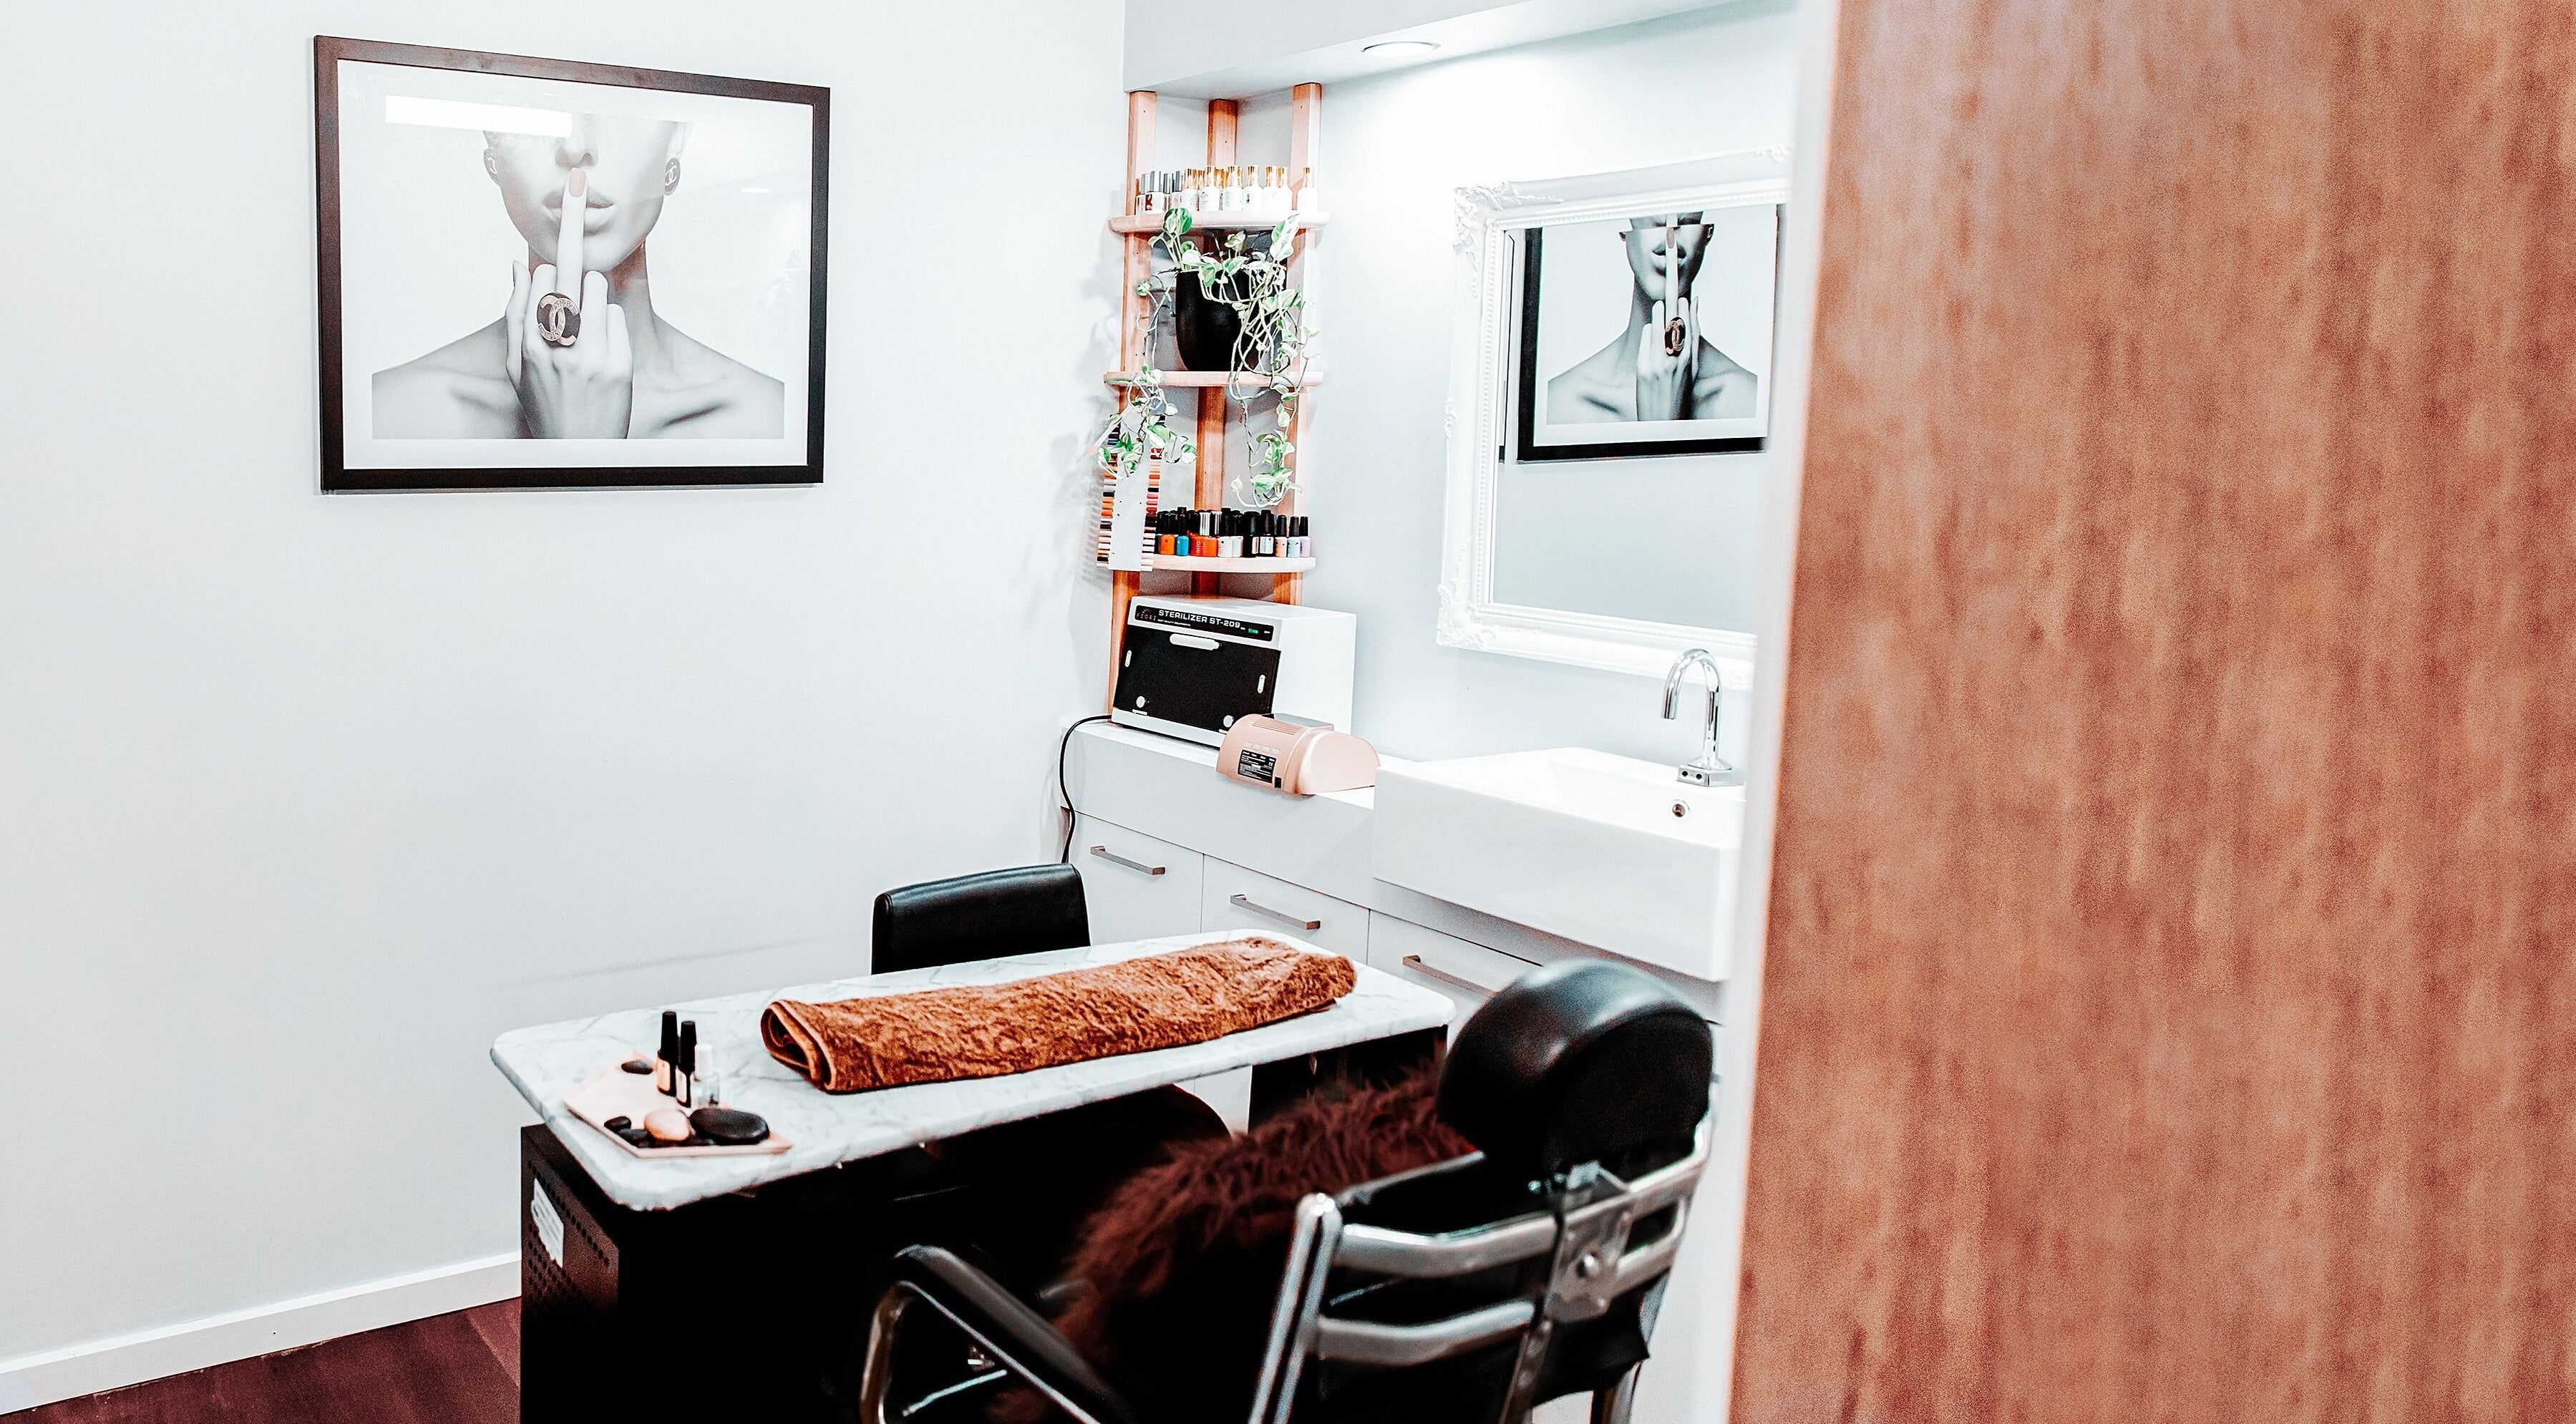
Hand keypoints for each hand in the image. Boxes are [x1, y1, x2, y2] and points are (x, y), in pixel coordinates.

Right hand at [507, 262, 632, 438]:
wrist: (578, 451)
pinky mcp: (620, 366)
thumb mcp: (517, 364)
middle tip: (578, 256)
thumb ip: (516, 313)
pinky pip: (618, 318)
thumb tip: (517, 265)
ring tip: (589, 318)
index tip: (564, 234)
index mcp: (530, 344)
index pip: (543, 278)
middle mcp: (560, 347)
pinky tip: (603, 346)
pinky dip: (611, 324)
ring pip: (600, 290)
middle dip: (577, 262)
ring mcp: (592, 357)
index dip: (554, 263)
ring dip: (595, 294)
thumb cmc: (545, 403)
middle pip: (574, 274)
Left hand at [1633, 297, 1697, 421]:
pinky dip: (1649, 331)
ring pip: (1660, 327)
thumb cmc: (1678, 393)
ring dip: (1660, 312)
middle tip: (1670, 291)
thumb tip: (1695, 315)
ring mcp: (1660, 364)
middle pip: (1676, 323)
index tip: (1686, 295)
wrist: (1663, 422)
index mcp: (1690, 360)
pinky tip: (1652, 326)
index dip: (1688, 310)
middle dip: (1673, 304)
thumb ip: (1693, 342)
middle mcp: (1676, 360)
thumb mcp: (1692, 369)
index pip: (1691, 328)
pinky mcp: (1644, 369)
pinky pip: (1647, 340)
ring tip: (1660, 304)